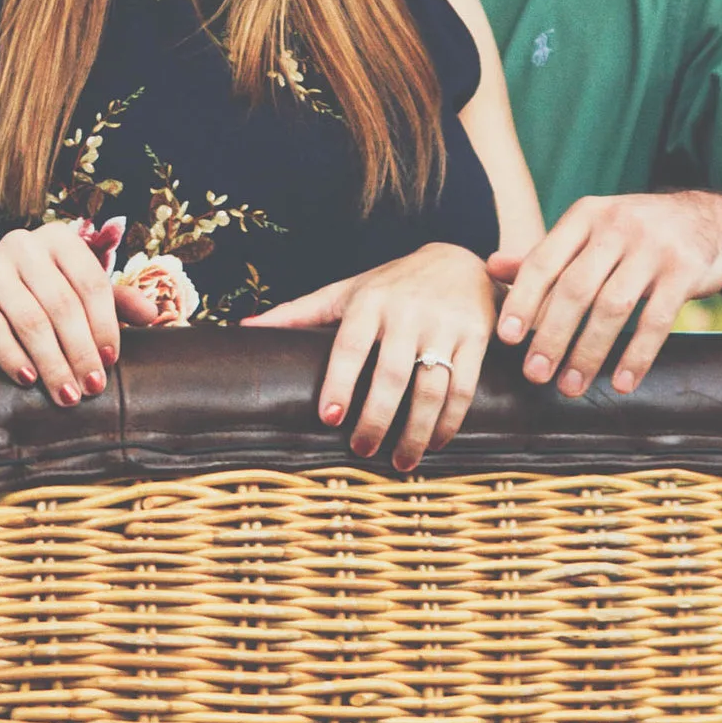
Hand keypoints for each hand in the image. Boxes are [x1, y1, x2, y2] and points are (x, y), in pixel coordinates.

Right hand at [0, 217, 145, 402]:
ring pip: (29, 317)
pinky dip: (12, 356)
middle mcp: (22, 242)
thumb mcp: (73, 297)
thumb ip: (114, 302)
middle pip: (62, 303)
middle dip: (80, 351)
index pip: (90, 282)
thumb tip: (153, 315)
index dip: (104, 324)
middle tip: (90, 389)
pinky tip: (27, 380)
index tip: (110, 362)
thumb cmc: (34, 302)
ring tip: (65, 394)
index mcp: (58, 238)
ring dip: (52, 362)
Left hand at [251, 244, 498, 471]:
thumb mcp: (348, 291)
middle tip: (363, 450)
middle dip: (377, 417)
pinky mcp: (476, 336)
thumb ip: (300, 312)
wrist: (460, 261)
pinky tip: (436, 441)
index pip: (349, 345)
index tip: (329, 419)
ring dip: (416, 430)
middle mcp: (408, 311)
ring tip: (401, 461)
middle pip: (390, 374)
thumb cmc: (393, 285)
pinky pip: (463, 387)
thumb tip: (245, 327)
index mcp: (371, 300)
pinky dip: (449, 421)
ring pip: (430, 386)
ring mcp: (444, 323)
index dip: (339, 383)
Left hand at [492, 189, 721, 397]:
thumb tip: (490, 267)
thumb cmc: (635, 232)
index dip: (523, 299)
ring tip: (571, 387)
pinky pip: (657, 320)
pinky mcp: (685, 270)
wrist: (708, 219)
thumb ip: (546, 253)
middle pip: (575, 287)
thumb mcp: (591, 231)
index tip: (506, 339)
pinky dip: (637, 355)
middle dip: (551, 335)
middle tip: (535, 375)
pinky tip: (622, 384)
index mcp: (586, 215)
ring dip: (589, 353)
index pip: (545, 259)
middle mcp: (617, 224)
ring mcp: (654, 246)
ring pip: (613, 307)